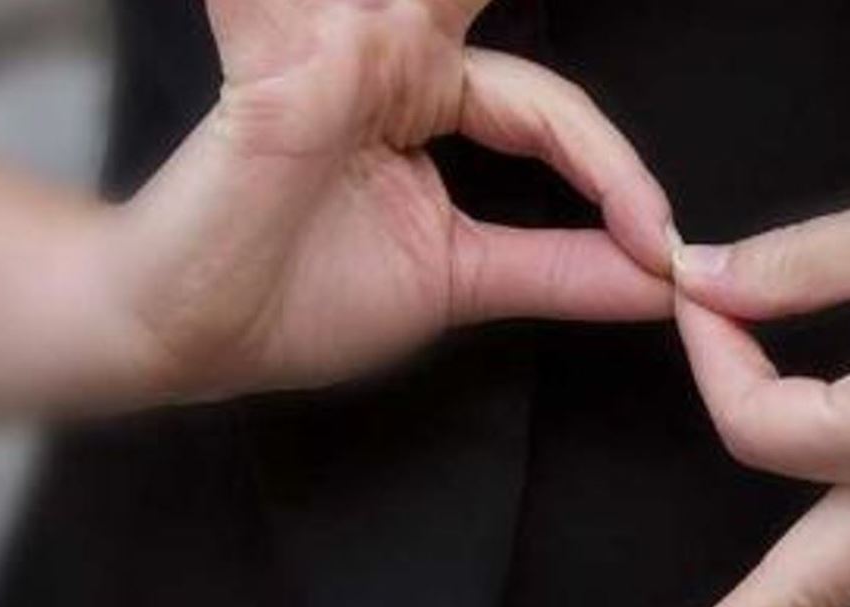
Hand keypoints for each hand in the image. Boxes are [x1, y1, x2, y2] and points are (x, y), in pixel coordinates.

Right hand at [104, 0, 674, 401]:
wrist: (185, 331)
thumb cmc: (295, 299)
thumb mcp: (458, 281)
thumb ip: (559, 270)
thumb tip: (664, 281)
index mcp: (432, 105)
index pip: (553, 114)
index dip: (615, 175)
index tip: (664, 247)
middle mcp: (393, 61)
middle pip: (484, 1)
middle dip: (539, 25)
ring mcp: (342, 49)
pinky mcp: (291, 59)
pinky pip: (300, 2)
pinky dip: (320, 5)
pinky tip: (364, 24)